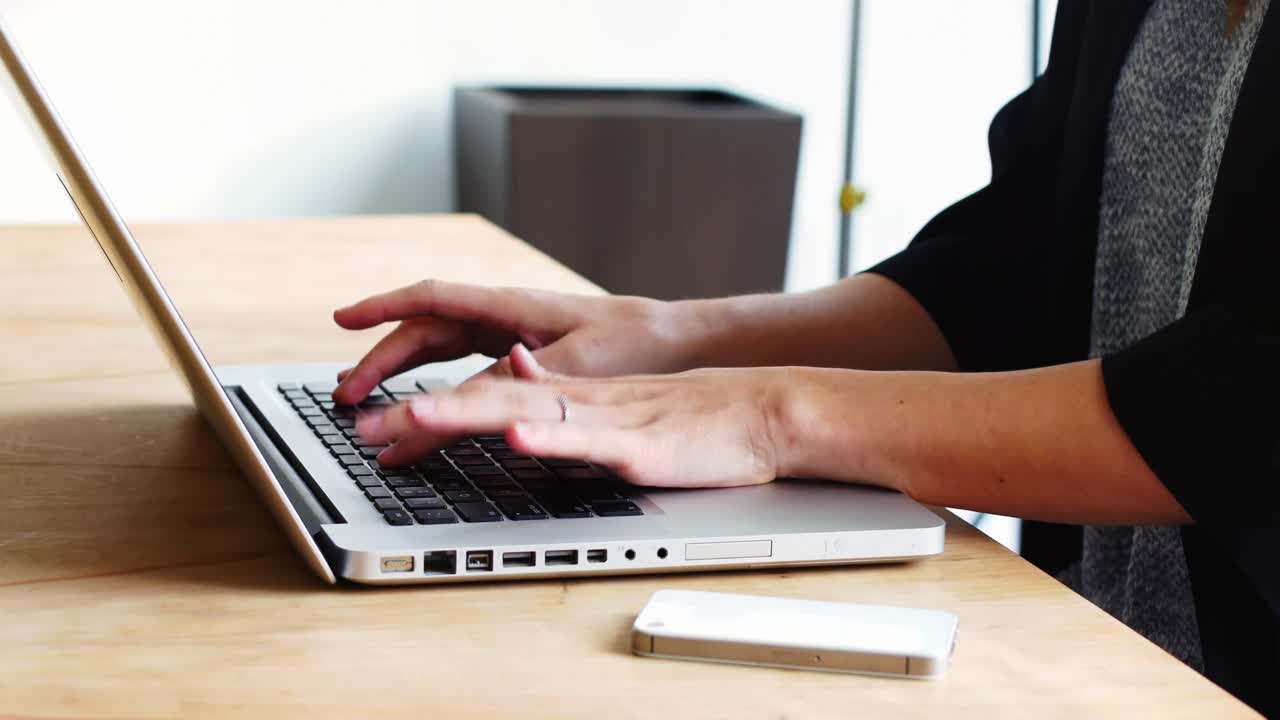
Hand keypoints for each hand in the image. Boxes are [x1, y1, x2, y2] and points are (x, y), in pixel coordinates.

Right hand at [332, 279, 700, 405]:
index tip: (341, 321)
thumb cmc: (636, 344)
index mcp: (511, 306)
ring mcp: (515, 337)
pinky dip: (441, 392)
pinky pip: (469, 372)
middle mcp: (506, 317)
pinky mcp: (529, 359)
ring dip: (404, 378)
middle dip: (381, 362)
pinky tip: (428, 411)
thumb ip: (521, 382)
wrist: (679, 342)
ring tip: (370, 407)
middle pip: (426, 333)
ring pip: (443, 354)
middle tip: (347, 397)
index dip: (382, 308)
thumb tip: (468, 399)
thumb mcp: (578, 366)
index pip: (431, 299)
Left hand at [355, 344, 787, 487]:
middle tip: (361, 427)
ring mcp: (606, 417)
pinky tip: (513, 436)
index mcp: (569, 395)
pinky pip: (587, 438)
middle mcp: (577, 398)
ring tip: (407, 418)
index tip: (375, 420)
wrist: (762, 412)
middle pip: (486, 396)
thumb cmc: (694, 421)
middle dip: (421, 411)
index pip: (485, 393)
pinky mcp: (638, 443)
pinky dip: (548, 435)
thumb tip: (514, 379)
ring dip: (462, 413)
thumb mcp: (615, 412)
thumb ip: (563, 401)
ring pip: (523, 410)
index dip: (428, 403)